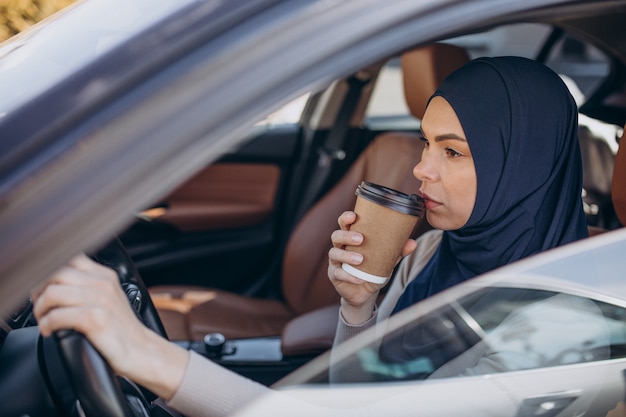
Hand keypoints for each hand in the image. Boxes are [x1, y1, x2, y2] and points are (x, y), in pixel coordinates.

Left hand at [31, 254, 187, 399]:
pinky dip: (46, 325)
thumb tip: (54, 283)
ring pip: (52, 293)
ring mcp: (100, 300)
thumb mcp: (108, 298)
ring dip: (39, 309)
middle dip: (39, 291)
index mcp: (105, 275)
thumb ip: (88, 286)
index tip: (42, 289)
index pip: (68, 258)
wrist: (141, 351)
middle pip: (55, 273)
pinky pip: (56, 316)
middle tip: (39, 307)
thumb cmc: (121, 330)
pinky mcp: (95, 319)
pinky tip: (49, 331)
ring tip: (43, 320)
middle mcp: (103, 283)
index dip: (47, 272)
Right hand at [327, 211, 416, 323]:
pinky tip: (359, 279)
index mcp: (351, 238)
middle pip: (336, 236)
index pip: (344, 223)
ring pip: (334, 253)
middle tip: (360, 238)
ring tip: (360, 259)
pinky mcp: (334, 275)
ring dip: (347, 255)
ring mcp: (336, 261)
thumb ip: (397, 251)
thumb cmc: (373, 270)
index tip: (353, 216)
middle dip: (346, 235)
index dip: (346, 218)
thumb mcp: (386, 259)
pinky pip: (338, 274)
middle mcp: (340, 247)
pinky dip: (349, 276)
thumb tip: (413, 243)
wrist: (365, 292)